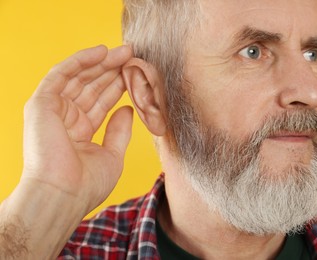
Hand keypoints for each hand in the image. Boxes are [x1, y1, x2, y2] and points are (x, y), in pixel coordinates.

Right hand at [22, 45, 132, 212]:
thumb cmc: (87, 184)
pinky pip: (62, 74)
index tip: (137, 74)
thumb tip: (128, 109)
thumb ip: (119, 131)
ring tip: (125, 51)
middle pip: (91, 87)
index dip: (119, 86)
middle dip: (113, 71)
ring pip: (79, 77)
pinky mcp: (41, 103)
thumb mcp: (112, 155)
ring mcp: (52, 110)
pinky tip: (102, 51)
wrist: (64, 195)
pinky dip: (80, 61)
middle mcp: (66, 118)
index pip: (101, 102)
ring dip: (102, 62)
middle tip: (134, 56)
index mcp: (80, 132)